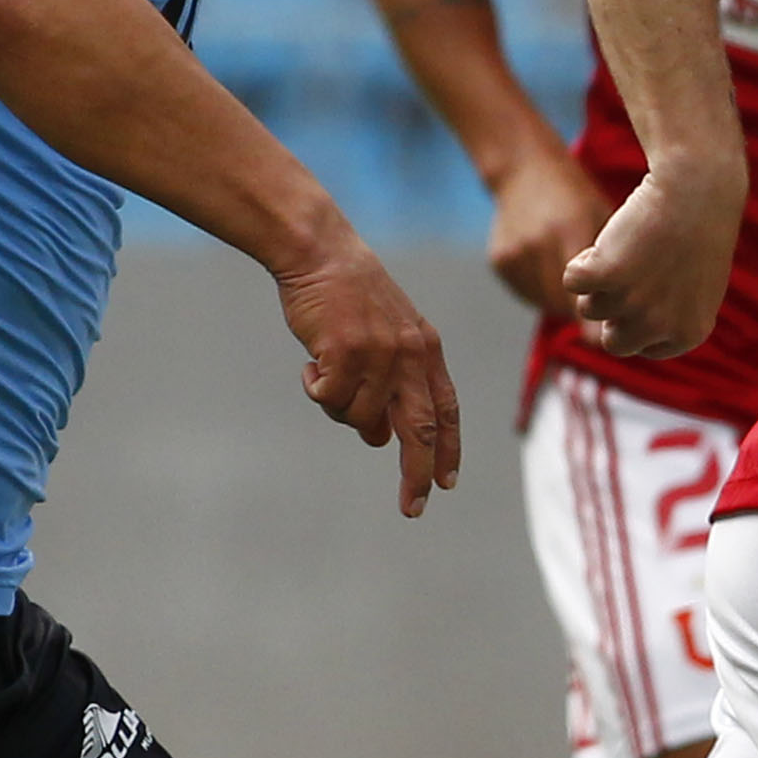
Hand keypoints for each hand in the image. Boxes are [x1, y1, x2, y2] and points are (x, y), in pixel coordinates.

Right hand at [277, 238, 459, 516]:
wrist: (320, 251)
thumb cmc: (348, 294)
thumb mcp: (386, 335)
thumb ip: (392, 383)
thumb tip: (380, 439)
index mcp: (427, 349)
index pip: (447, 410)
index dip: (448, 449)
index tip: (447, 483)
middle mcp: (411, 355)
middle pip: (420, 430)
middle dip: (418, 474)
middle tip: (413, 507)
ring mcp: (379, 355)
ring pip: (360, 417)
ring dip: (338, 409)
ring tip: (324, 374)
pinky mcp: (345, 354)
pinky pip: (328, 399)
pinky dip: (314, 389)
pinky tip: (310, 361)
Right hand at [482, 149, 612, 316]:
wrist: (524, 168)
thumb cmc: (575, 195)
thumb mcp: (600, 215)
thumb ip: (613, 257)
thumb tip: (632, 303)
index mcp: (572, 230)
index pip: (587, 291)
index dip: (600, 315)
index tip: (613, 328)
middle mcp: (540, 244)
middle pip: (566, 304)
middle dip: (584, 309)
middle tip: (598, 296)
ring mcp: (516, 253)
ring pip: (547, 303)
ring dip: (563, 301)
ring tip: (571, 274)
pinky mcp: (500, 261)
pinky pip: (529, 293)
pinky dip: (542, 290)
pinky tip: (548, 265)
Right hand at [563, 164, 739, 360]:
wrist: (695, 187)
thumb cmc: (698, 230)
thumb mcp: (694, 286)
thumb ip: (667, 317)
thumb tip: (619, 336)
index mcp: (687, 333)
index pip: (642, 346)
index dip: (636, 317)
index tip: (648, 286)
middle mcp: (660, 325)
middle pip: (613, 341)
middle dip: (613, 311)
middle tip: (626, 275)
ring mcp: (632, 302)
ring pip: (589, 308)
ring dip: (598, 280)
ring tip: (623, 249)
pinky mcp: (606, 274)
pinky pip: (572, 281)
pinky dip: (582, 260)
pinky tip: (608, 241)